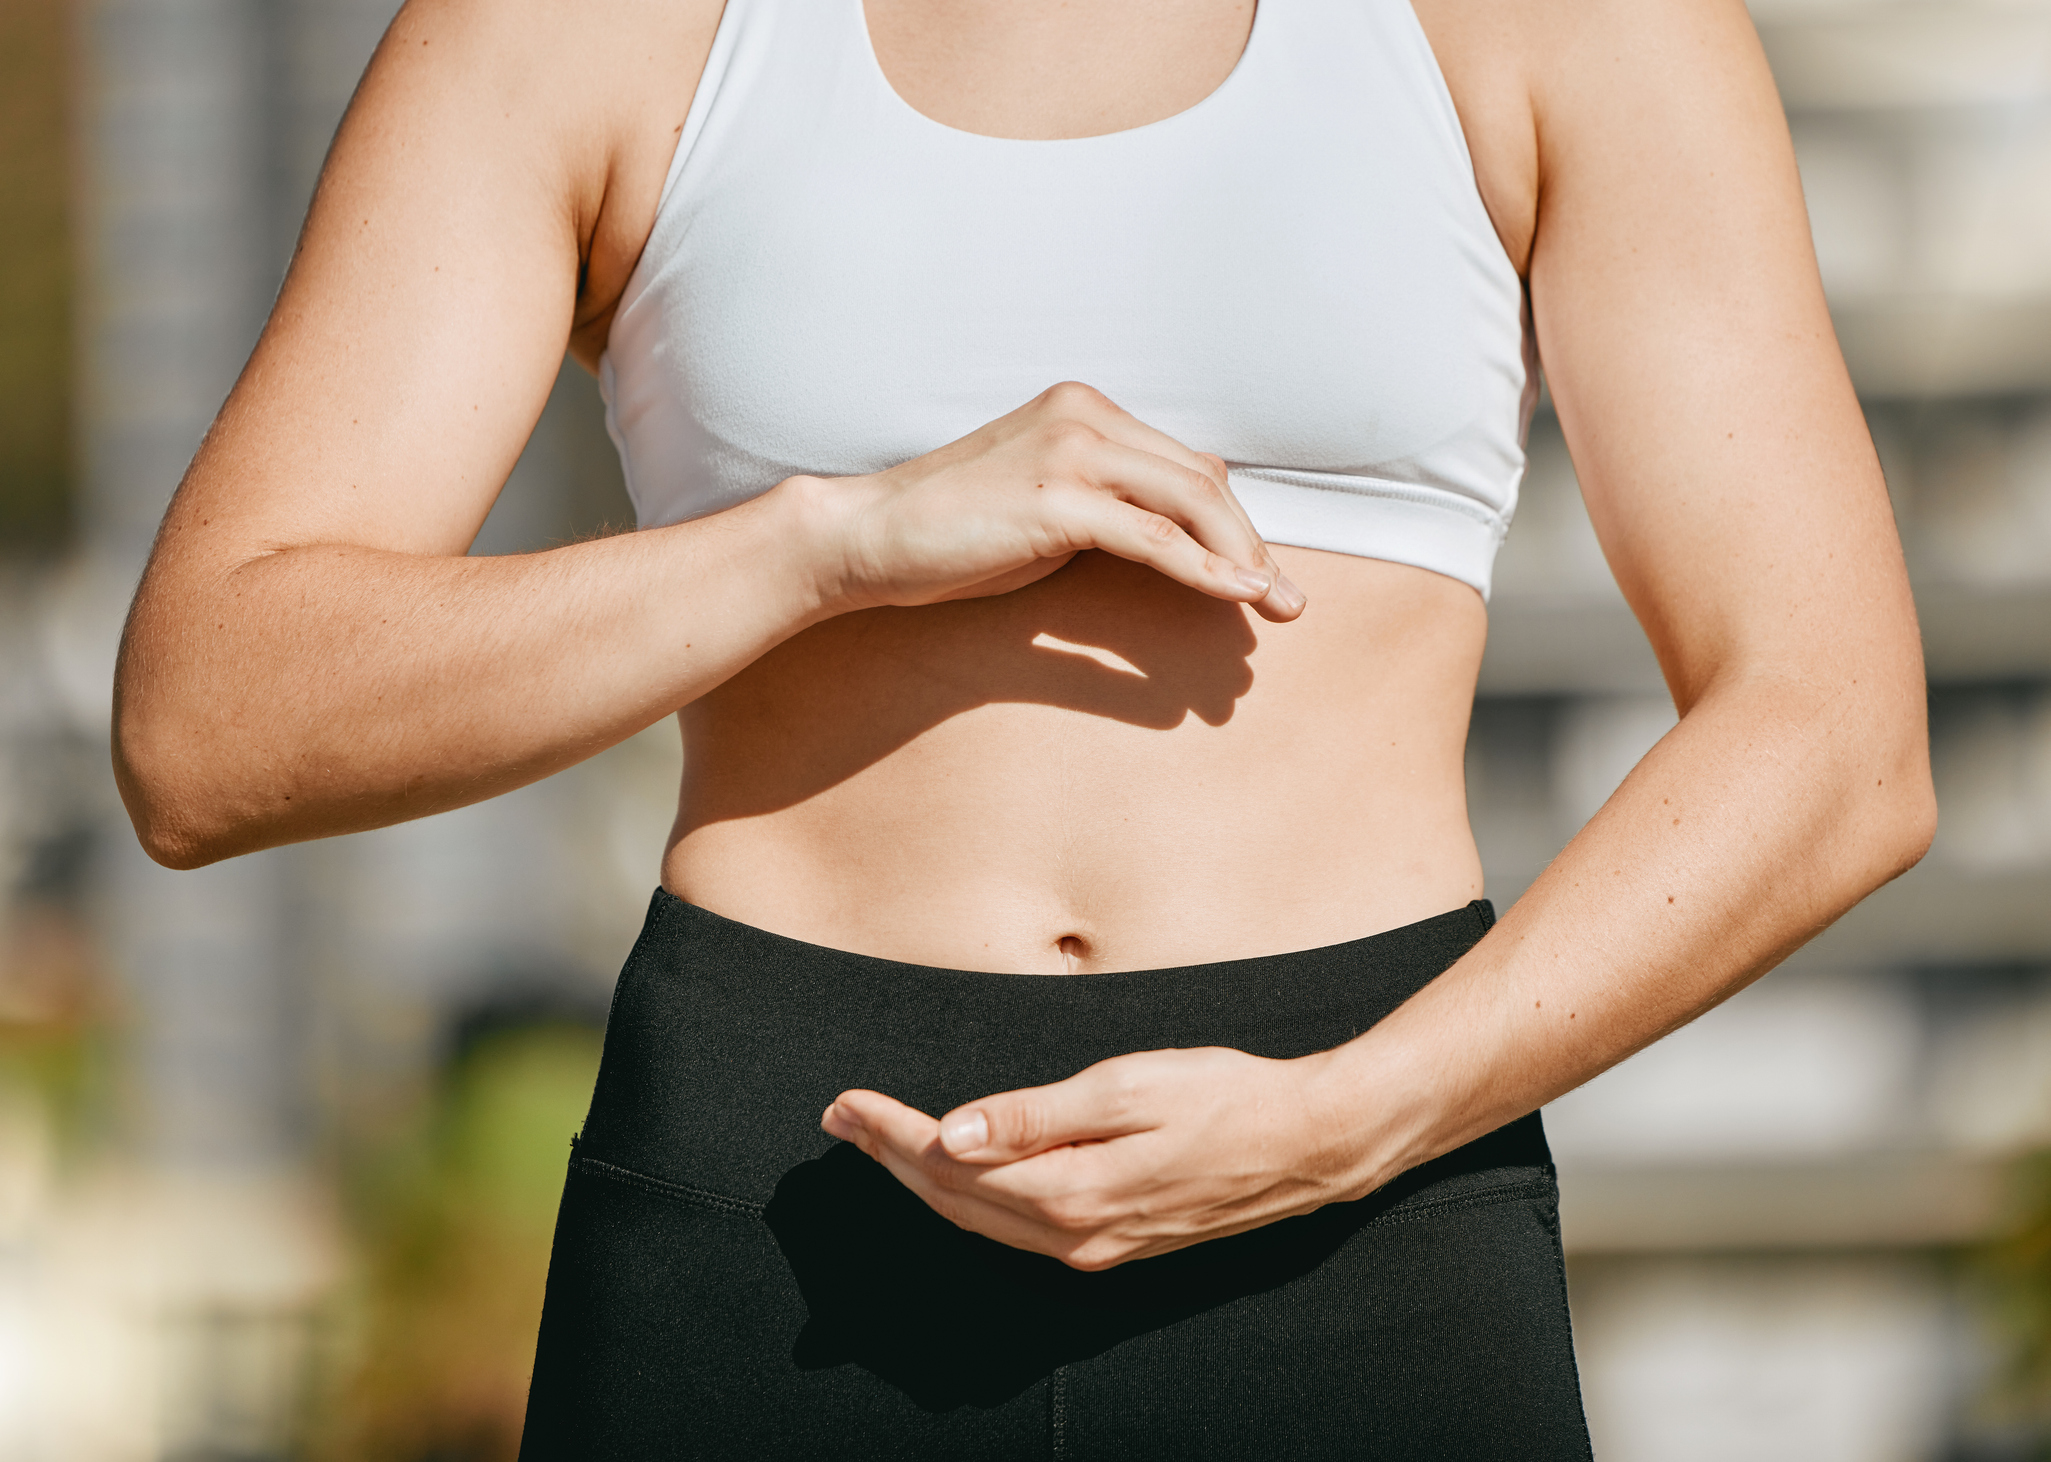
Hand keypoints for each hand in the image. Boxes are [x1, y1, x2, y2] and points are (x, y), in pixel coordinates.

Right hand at [795, 381, 1306, 621]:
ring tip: (1274, 606)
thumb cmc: (951, 530)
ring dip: (1242, 558)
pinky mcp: (1058, 499)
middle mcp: (1085, 417)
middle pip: (1202, 479)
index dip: (1231, 522)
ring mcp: (1071, 451)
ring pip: (1191, 501)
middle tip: (1287, 602)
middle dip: (1251, 542)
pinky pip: (1154, 538)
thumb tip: (1174, 535)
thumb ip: (1108, 505)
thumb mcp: (1044, 506)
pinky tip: (1236, 596)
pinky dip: (1205, 570)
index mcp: (1083, 410)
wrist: (869, 535)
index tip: (1259, 575)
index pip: (1186, 463)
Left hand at [819, 1047, 1358, 1270]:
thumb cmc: (1226, 1098)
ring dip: (921, 1182)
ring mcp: (1093, 1246)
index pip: (952, 1165)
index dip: (892, 1134)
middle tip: (839, 1118)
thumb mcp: (1128, 1088)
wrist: (1308, 1142)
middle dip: (889, 1159)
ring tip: (875, 1142)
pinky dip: (969, 1201)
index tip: (847, 1103)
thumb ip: (1035, 1115)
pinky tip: (953, 1176)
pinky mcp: (1111, 1241)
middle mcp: (1073, 1234)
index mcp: (1071, 1191)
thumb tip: (953, 1133)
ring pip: (980, 1221)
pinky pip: (1015, 1228)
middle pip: (954, 1201)